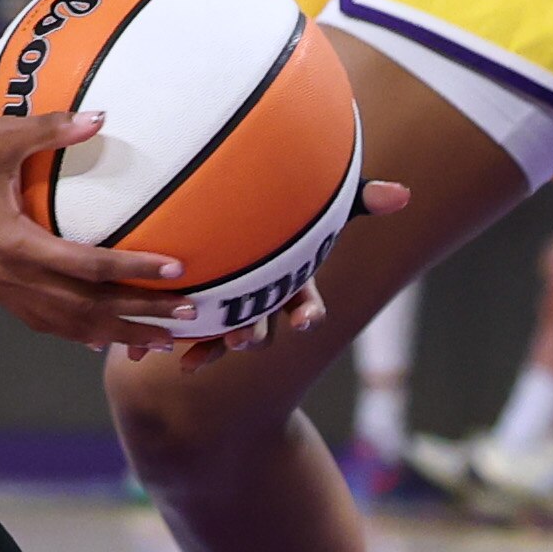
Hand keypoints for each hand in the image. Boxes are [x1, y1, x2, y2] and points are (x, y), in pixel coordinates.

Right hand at [0, 109, 187, 347]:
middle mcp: (8, 275)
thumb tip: (101, 117)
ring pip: (66, 325)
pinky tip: (103, 338)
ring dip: (114, 333)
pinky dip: (77, 332)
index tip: (176, 270)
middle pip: (85, 309)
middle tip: (188, 317)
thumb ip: (53, 128)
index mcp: (13, 242)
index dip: (134, 271)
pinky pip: (43, 320)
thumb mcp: (3, 133)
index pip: (88, 267)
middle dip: (138, 316)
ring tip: (159, 340)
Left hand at [131, 178, 410, 364]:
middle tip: (242, 340)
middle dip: (253, 336)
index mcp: (288, 282)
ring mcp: (225, 307)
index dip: (307, 313)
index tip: (308, 318)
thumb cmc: (280, 200)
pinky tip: (147, 354)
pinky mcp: (191, 308)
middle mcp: (259, 301)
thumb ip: (355, 197)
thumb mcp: (316, 197)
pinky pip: (181, 331)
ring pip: (219, 336)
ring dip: (211, 348)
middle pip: (260, 328)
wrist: (223, 206)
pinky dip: (169, 342)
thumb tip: (405, 194)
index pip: (306, 304)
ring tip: (194, 358)